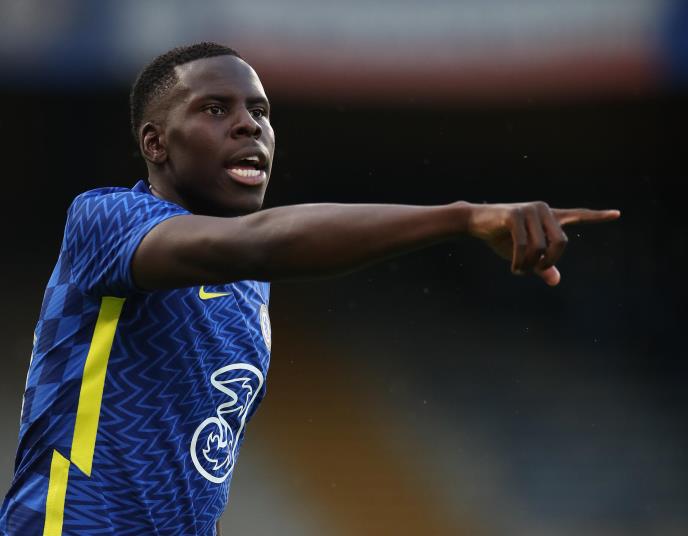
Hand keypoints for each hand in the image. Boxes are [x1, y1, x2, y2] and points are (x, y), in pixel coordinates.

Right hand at [465, 202, 619, 285]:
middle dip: (549, 262)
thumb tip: (556, 281)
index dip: (597, 217)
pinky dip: (519, 262)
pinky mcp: (514, 214)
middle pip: (561, 243)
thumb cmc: (501, 237)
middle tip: (535, 271)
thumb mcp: (524, 255)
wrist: (476, 222)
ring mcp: (529, 210)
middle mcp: (543, 210)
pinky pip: (523, 245)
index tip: (618, 214)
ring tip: (519, 270)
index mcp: (549, 216)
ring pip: (541, 247)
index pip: (577, 215)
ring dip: (530, 266)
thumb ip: (542, 266)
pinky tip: (513, 267)